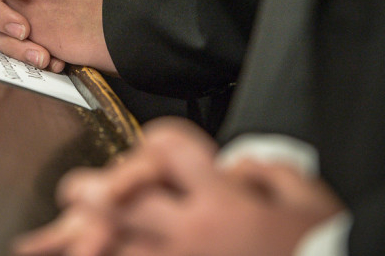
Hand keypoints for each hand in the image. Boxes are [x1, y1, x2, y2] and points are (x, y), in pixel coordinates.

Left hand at [12, 118, 344, 255]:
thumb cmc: (318, 244)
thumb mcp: (301, 193)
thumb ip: (259, 170)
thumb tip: (232, 168)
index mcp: (220, 200)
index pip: (169, 150)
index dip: (156, 139)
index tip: (154, 146)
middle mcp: (192, 234)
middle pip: (121, 203)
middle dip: (90, 193)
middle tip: (74, 191)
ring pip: (120, 249)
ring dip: (91, 239)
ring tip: (66, 238)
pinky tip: (95, 254)